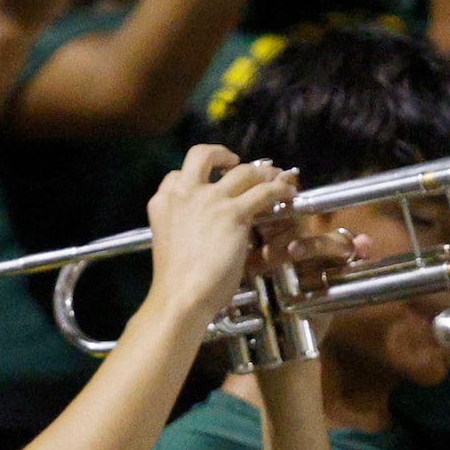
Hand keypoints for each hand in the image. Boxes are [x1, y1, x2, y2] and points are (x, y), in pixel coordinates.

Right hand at [144, 145, 298, 326]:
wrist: (181, 295)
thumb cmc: (176, 282)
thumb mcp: (169, 242)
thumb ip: (184, 225)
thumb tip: (206, 228)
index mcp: (163, 203)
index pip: (177, 176)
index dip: (196, 177)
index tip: (209, 182)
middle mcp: (183, 194)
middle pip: (202, 154)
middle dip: (222, 154)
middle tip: (235, 162)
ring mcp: (209, 200)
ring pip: (242, 170)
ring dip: (261, 171)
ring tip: (273, 176)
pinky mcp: (233, 214)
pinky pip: (264, 192)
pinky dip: (279, 189)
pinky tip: (287, 194)